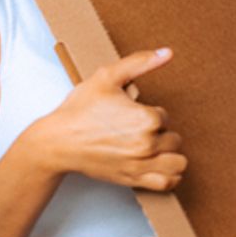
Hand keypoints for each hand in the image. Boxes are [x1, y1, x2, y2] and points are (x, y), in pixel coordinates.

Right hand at [29, 48, 186, 190]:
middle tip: (137, 129)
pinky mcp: (133, 179)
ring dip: (169, 154)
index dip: (149, 113)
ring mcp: (141, 165)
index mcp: (146, 119)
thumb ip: (139, 63)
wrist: (58, 141)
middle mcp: (147, 144)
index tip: (130, 114)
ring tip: (152, 148)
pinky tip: (158, 165)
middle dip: (159, 133)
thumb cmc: (80, 109)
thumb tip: (168, 53)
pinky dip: (169, 175)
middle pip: (174, 138)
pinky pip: (168, 182)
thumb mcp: (107, 77)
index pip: (164, 116)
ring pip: (177, 162)